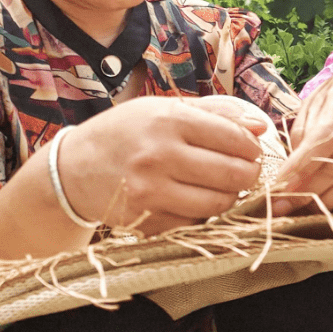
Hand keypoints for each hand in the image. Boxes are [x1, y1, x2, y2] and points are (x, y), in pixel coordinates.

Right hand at [57, 96, 267, 234]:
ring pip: (219, 204)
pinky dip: (202, 214)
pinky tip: (192, 199)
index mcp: (169, 120)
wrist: (72, 169)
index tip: (250, 151)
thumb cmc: (126, 133)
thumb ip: (216, 113)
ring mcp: (151, 192)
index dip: (252, 148)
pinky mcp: (146, 221)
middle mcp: (160, 155)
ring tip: (220, 186)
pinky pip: (195, 222)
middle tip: (244, 172)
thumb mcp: (164, 109)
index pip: (235, 138)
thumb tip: (260, 127)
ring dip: (229, 197)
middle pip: (234, 174)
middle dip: (248, 175)